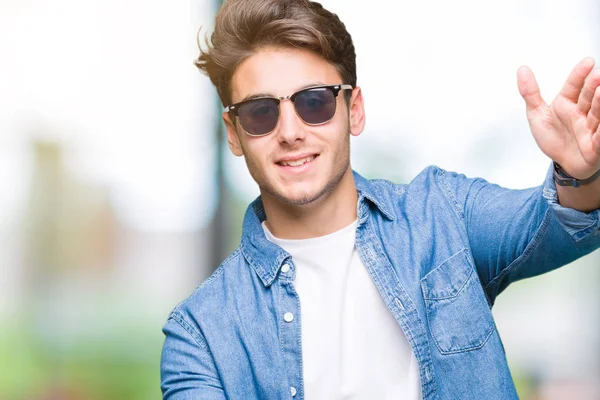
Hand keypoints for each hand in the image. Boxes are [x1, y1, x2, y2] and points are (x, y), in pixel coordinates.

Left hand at [517, 57, 599, 178]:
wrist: (563, 163)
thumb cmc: (553, 137)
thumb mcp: (537, 114)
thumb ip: (530, 93)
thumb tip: (522, 69)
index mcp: (566, 103)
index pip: (573, 85)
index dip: (579, 74)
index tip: (587, 62)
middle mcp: (581, 112)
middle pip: (588, 97)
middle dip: (593, 86)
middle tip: (597, 75)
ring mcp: (590, 127)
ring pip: (597, 114)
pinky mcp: (596, 143)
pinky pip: (599, 136)